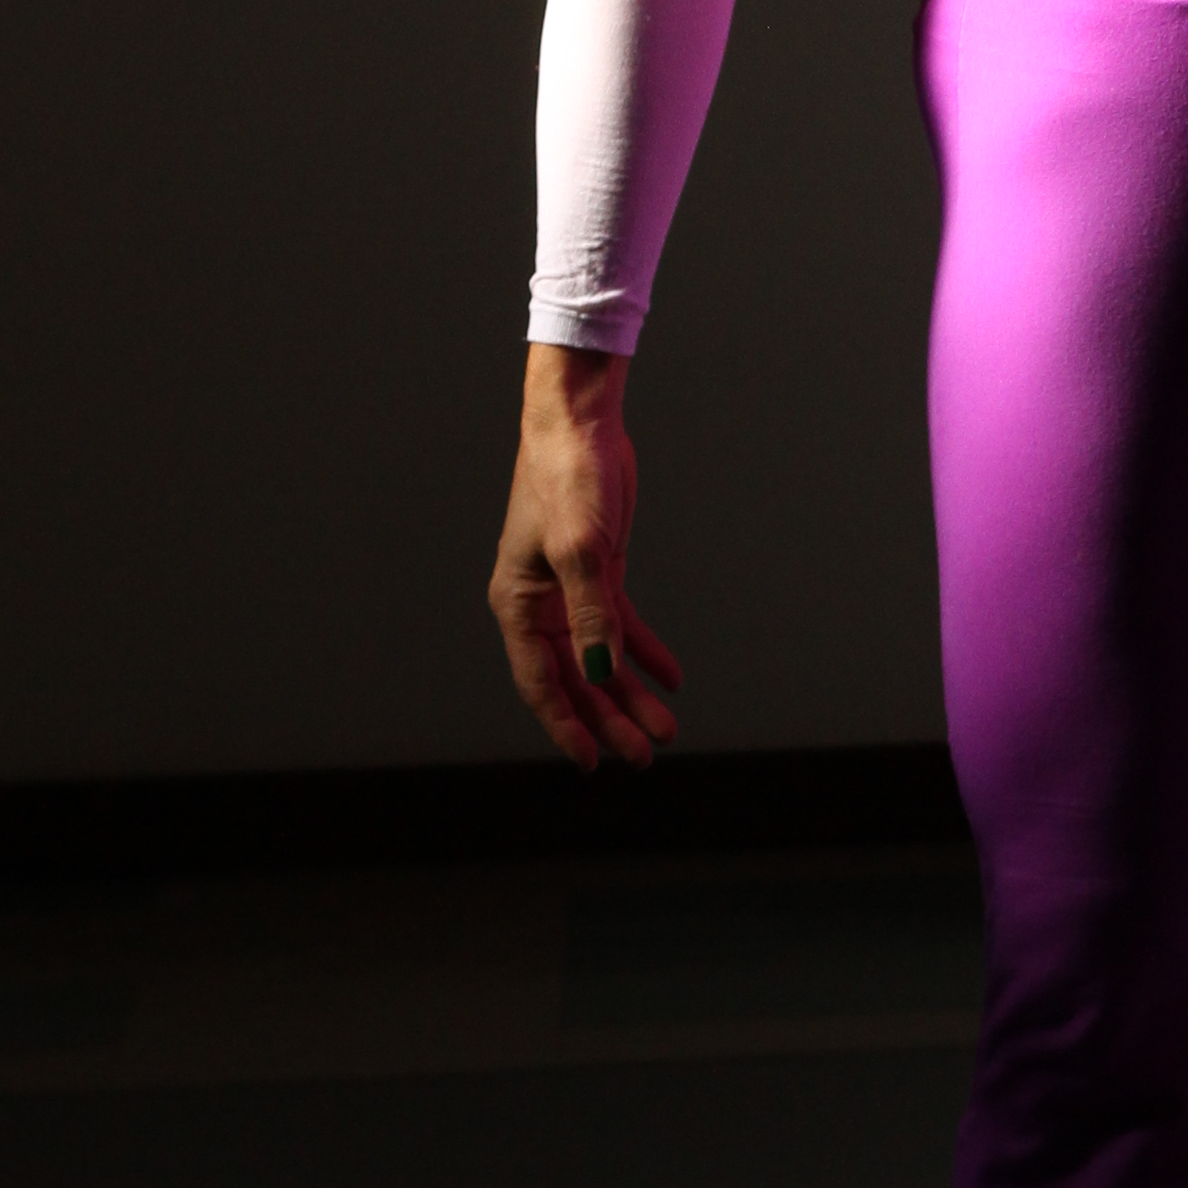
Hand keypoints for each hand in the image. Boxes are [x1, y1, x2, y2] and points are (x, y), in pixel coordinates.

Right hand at [489, 346, 682, 769]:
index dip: (566, 725)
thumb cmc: (566, 478)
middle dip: (608, 720)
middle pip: (575, 680)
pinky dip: (645, 653)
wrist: (579, 424)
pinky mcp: (599, 572)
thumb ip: (592, 614)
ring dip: (631, 694)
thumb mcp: (581, 548)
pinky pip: (620, 626)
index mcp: (516, 604)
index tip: (593, 763)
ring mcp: (569, 591)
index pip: (541, 682)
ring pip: (601, 658)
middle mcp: (538, 605)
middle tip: (644, 755)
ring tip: (665, 729)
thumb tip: (600, 674)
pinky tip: (670, 678)